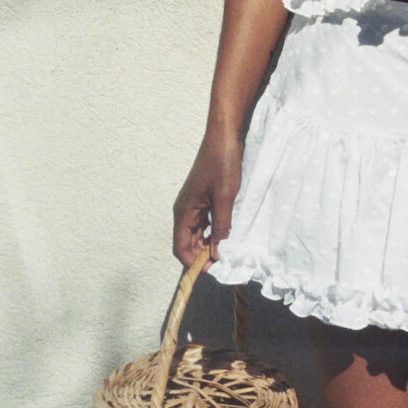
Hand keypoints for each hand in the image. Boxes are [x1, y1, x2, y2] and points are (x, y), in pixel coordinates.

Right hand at [172, 131, 242, 267]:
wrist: (224, 136)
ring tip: (228, 252)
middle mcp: (185, 210)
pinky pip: (206, 222)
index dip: (193, 263)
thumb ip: (221, 225)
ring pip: (198, 234)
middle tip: (224, 264)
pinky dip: (214, 232)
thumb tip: (218, 252)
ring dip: (209, 244)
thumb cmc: (222, 163)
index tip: (213, 270)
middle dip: (202, 256)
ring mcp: (195, 204)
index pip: (180, 248)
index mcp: (184, 211)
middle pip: (188, 243)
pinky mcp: (204, 198)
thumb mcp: (224, 197)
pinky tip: (227, 235)